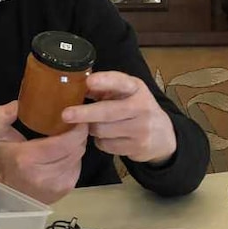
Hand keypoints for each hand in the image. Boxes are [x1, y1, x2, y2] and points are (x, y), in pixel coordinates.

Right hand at [0, 101, 87, 203]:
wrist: (6, 191)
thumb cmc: (4, 158)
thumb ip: (0, 116)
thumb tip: (17, 105)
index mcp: (28, 158)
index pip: (66, 142)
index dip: (77, 128)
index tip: (75, 118)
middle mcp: (44, 175)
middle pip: (76, 148)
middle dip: (78, 135)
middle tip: (73, 124)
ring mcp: (56, 184)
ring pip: (79, 157)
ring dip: (76, 146)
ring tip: (68, 137)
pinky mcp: (65, 189)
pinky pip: (78, 167)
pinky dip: (74, 158)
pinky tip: (65, 153)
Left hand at [61, 71, 175, 164]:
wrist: (162, 135)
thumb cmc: (134, 108)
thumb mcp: (124, 94)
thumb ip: (102, 89)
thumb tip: (77, 85)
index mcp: (136, 88)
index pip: (120, 82)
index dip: (105, 82)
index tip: (89, 82)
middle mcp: (141, 107)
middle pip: (107, 112)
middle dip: (84, 113)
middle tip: (65, 115)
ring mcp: (141, 128)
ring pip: (102, 130)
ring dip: (91, 128)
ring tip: (94, 124)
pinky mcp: (137, 146)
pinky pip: (106, 145)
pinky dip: (100, 141)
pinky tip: (107, 136)